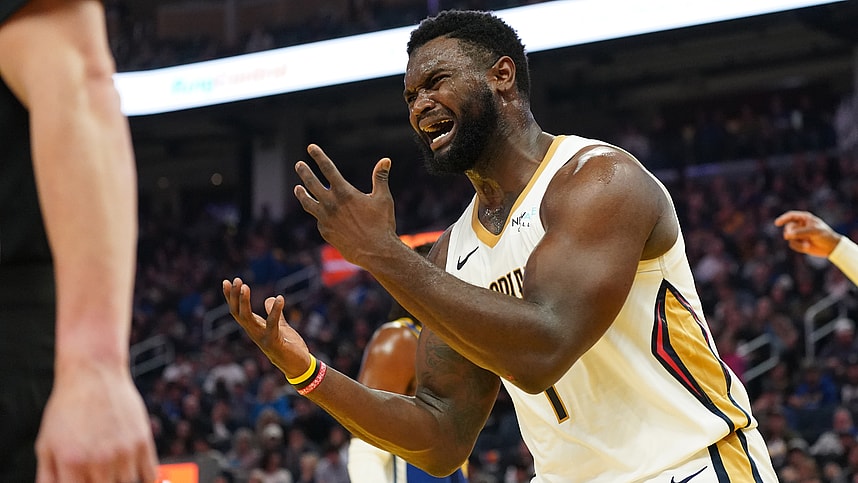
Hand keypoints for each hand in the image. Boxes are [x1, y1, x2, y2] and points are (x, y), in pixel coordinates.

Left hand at [35, 366, 156, 482]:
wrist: (93, 373)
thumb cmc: (68, 408)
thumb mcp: (46, 444)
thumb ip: (48, 477)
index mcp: (72, 464)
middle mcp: (100, 461)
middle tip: (98, 475)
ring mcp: (124, 452)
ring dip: (119, 481)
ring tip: (111, 470)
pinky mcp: (142, 442)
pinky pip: (150, 476)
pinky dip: (146, 480)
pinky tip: (133, 473)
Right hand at [222, 278, 311, 378]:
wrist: (298, 366)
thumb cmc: (289, 347)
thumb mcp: (281, 326)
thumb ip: (276, 314)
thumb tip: (270, 298)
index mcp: (255, 328)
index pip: (238, 311)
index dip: (231, 297)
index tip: (227, 281)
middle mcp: (254, 333)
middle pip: (238, 313)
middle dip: (235, 297)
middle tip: (236, 280)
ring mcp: (262, 338)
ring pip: (247, 318)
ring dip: (244, 302)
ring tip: (245, 286)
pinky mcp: (274, 342)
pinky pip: (272, 324)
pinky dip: (275, 311)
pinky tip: (280, 298)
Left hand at [293, 144, 400, 266]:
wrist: (375, 252)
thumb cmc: (382, 224)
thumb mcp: (383, 198)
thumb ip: (380, 178)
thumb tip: (386, 160)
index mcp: (344, 192)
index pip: (328, 168)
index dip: (318, 156)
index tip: (311, 148)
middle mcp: (331, 204)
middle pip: (311, 183)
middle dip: (304, 172)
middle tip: (299, 165)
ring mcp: (325, 219)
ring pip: (308, 202)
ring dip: (301, 194)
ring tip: (297, 189)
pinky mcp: (325, 232)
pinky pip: (318, 219)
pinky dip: (318, 214)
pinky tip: (320, 213)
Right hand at [774, 210, 840, 257]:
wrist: (831, 247)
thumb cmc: (825, 235)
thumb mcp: (813, 231)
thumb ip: (799, 232)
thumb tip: (786, 235)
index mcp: (804, 218)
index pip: (791, 216)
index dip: (783, 219)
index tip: (777, 223)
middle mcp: (800, 225)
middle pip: (788, 227)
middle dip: (789, 233)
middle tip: (789, 237)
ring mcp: (799, 234)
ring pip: (789, 237)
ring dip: (797, 242)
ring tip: (806, 245)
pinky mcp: (799, 243)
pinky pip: (792, 244)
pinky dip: (798, 247)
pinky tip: (807, 247)